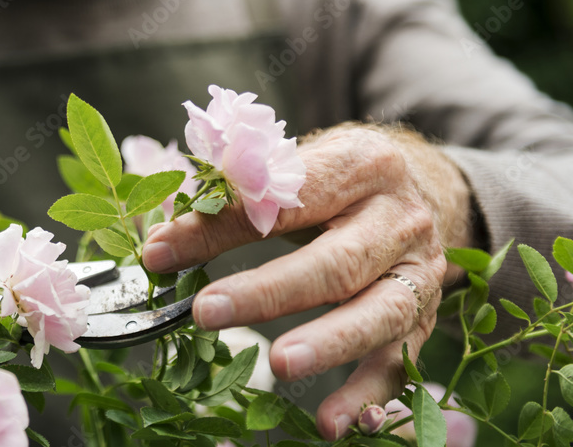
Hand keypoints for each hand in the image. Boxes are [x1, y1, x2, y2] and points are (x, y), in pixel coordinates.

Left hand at [141, 123, 473, 440]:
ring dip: (328, 345)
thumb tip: (163, 239)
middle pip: (335, 261)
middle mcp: (397, 217)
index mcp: (358, 166)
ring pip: (378, 313)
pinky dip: (368, 396)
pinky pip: (400, 360)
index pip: (285, 199)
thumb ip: (235, 198)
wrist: (425, 187)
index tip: (163, 251)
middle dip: (269, 292)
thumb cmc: (341, 178)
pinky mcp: (425, 315)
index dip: (221, 225)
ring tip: (280, 366)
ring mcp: (419, 270)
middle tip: (207, 312)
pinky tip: (332, 423)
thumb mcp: (298, 167)